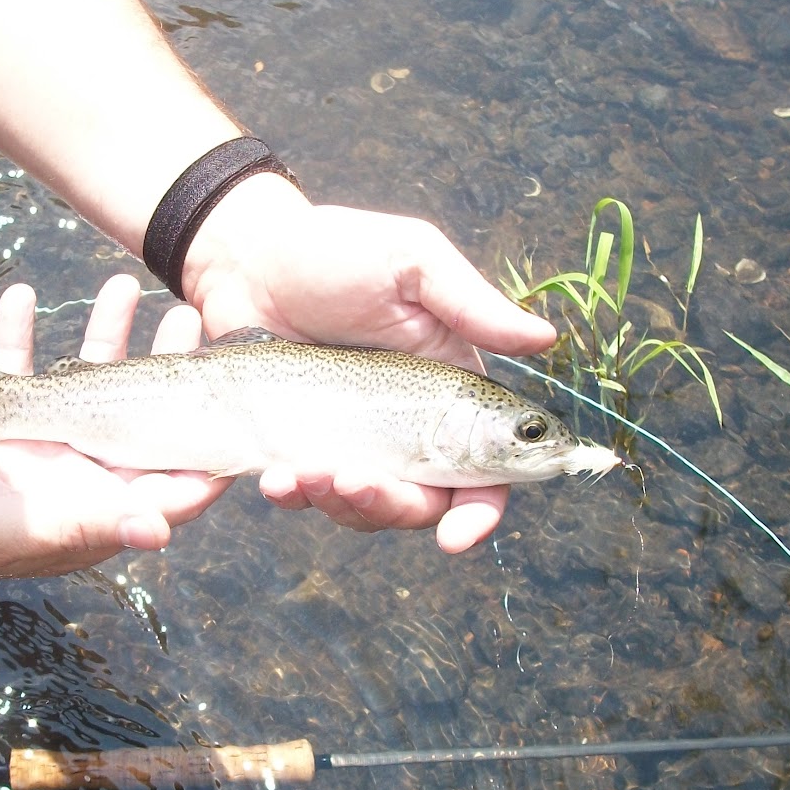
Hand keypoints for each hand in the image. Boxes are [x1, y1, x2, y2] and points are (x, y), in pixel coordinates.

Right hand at [0, 275, 227, 583]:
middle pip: (139, 418)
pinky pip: (18, 367)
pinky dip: (21, 333)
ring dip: (102, 333)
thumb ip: (83, 524)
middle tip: (189, 317)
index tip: (239, 405)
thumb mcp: (9, 529)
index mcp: (89, 510)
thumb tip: (158, 530)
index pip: (168, 483)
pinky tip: (24, 296)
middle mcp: (74, 477)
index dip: (207, 451)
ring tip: (121, 284)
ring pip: (84, 379)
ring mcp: (38, 446)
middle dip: (166, 366)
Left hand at [181, 175, 559, 551]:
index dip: (480, 513)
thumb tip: (545, 339)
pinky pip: (306, 496)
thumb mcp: (410, 261)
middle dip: (392, 506)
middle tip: (352, 479)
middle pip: (422, 504)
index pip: (484, 473)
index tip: (456, 539)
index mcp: (448, 394)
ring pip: (364, 510)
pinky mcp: (298, 448)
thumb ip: (471, 303)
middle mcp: (406, 430)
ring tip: (302, 473)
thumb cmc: (334, 250)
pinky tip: (274, 477)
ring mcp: (350, 444)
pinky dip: (294, 496)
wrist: (244, 259)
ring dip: (340, 505)